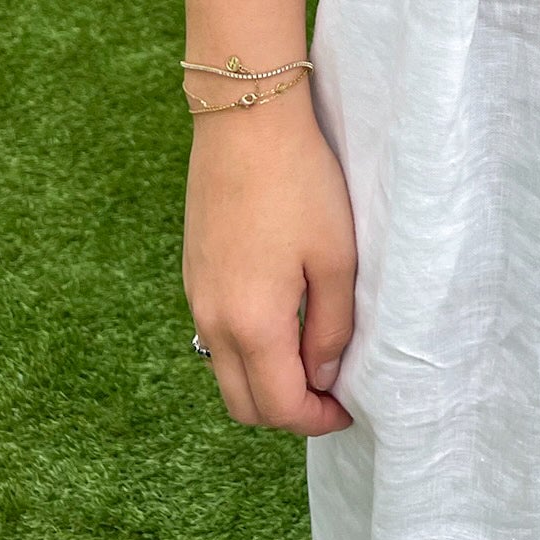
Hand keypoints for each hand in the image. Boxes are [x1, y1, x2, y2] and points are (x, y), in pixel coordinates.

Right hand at [183, 84, 356, 434]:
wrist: (245, 119)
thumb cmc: (300, 183)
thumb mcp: (336, 258)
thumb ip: (331, 327)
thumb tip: (321, 376)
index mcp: (250, 324)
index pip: (278, 407)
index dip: (316, 420)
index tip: (347, 407)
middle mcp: (211, 320)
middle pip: (242, 403)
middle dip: (286, 411)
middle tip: (329, 390)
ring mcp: (195, 295)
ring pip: (224, 370)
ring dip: (263, 380)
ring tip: (309, 353)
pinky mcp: (192, 271)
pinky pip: (214, 334)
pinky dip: (245, 348)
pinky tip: (281, 317)